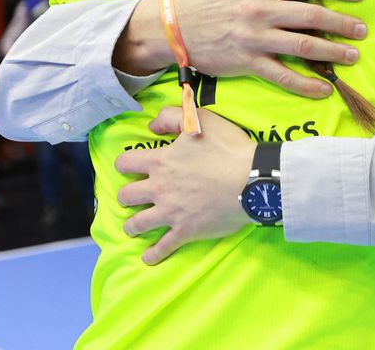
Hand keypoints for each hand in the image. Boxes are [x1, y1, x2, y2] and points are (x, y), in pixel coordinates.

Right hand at [116, 0, 366, 97]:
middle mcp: (262, 10)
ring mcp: (256, 38)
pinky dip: (305, 84)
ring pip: (304, 46)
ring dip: (333, 52)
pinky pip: (282, 76)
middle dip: (343, 23)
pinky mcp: (248, 62)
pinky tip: (324, 88)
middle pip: (313, 15)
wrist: (168, 26)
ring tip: (352, 55)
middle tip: (362, 29)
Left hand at [116, 106, 254, 264]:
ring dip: (131, 226)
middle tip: (129, 198)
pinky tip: (147, 258)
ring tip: (131, 228)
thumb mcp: (199, 119)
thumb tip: (151, 126)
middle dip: (125, 197)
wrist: (251, 180)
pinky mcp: (186, 231)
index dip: (123, 164)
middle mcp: (159, 189)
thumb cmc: (227, 148)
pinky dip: (153, 254)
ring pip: (138, 224)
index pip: (126, 163)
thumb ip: (171, 116)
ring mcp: (171, 212)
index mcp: (160, 162)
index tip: (126, 167)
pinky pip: (163, 247)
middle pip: (127, 196)